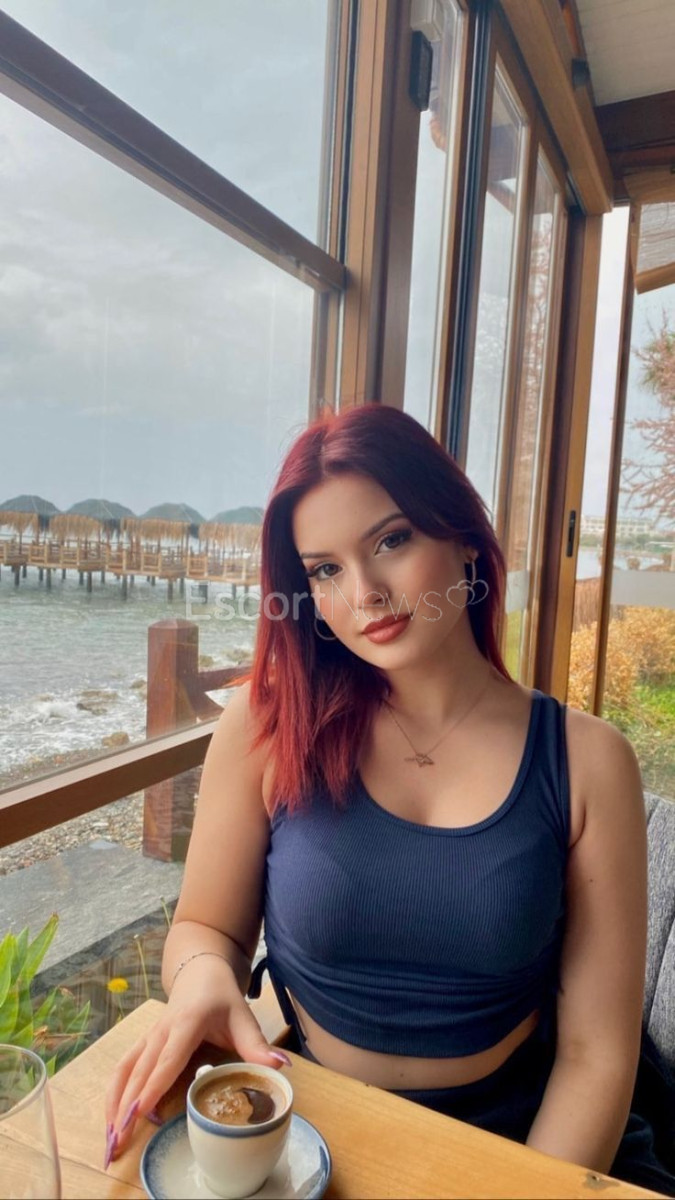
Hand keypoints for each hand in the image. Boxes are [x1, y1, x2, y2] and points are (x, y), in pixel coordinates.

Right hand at [103, 958, 290, 1165]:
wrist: (200, 971)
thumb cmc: (221, 995)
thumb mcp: (242, 1015)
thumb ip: (257, 1044)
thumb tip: (279, 1067)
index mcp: (187, 1023)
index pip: (168, 1059)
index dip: (154, 1085)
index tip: (141, 1111)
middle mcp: (162, 1030)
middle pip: (141, 1071)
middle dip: (128, 1106)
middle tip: (119, 1140)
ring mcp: (149, 1036)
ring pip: (125, 1070)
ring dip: (115, 1102)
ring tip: (111, 1135)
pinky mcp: (143, 1042)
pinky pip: (123, 1067)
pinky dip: (114, 1092)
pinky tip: (111, 1116)